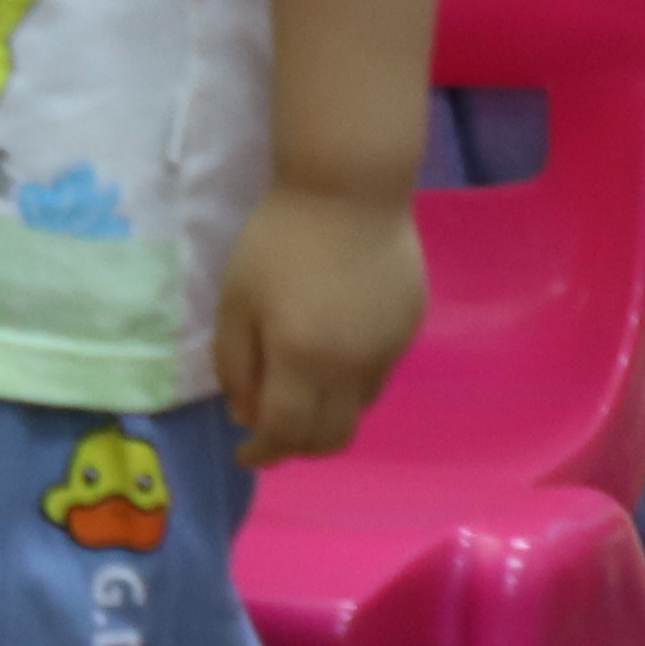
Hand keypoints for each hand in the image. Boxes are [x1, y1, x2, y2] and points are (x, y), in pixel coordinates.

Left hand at [215, 181, 426, 463]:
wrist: (349, 192)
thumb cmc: (278, 241)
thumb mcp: (236, 300)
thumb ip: (236, 363)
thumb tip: (246, 414)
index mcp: (304, 360)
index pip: (287, 433)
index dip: (263, 452)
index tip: (243, 452)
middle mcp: (354, 369)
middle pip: (332, 437)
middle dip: (297, 446)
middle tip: (269, 431)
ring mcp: (389, 352)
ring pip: (356, 410)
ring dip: (324, 415)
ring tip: (295, 391)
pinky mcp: (408, 332)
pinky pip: (376, 378)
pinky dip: (347, 385)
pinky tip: (328, 354)